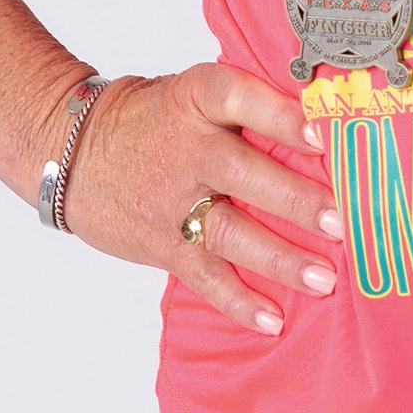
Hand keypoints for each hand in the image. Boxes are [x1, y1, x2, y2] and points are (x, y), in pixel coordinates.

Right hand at [52, 64, 342, 335]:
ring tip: (324, 278)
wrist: (71, 150)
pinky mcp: (163, 244)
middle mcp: (187, 149)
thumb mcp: (193, 93)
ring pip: (230, 232)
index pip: (241, 100)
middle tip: (341, 222)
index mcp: (197, 99)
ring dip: (279, 258)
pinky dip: (238, 301)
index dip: (282, 117)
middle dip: (295, 200)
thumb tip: (332, 127)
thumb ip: (250, 108)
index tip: (324, 136)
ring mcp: (173, 201)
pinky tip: (272, 319)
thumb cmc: (153, 119)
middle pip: (244, 174)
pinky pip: (205, 276)